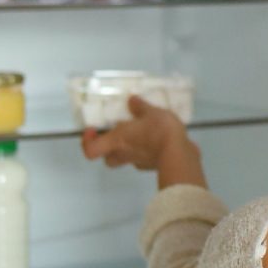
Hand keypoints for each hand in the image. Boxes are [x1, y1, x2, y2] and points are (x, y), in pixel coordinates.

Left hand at [80, 96, 206, 188]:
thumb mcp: (151, 111)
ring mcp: (139, 162)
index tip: (94, 130)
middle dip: (109, 149)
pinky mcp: (153, 166)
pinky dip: (147, 151)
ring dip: (129, 149)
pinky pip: (144, 159)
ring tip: (141, 135)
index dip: (87, 142)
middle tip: (118, 135)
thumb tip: (131, 101)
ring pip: (126, 159)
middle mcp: (124, 154)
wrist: (179, 154)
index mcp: (118, 140)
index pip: (91, 150)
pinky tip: (158, 141)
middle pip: (108, 159)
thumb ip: (140, 107)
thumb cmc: (159, 131)